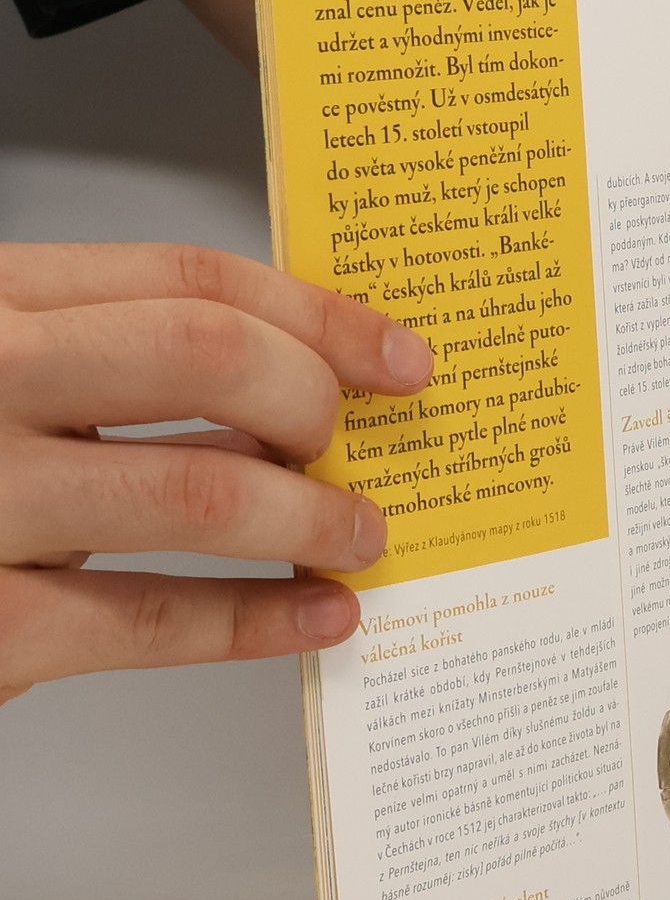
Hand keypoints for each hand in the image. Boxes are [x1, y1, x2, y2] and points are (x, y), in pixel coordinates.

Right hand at [0, 243, 432, 705]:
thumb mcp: (6, 374)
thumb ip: (112, 360)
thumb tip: (298, 384)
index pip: (187, 279)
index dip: (317, 315)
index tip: (400, 357)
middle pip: (205, 353)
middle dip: (314, 399)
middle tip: (353, 448)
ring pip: (197, 486)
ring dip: (310, 515)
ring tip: (360, 534)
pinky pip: (144, 619)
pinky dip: (256, 621)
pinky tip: (318, 615)